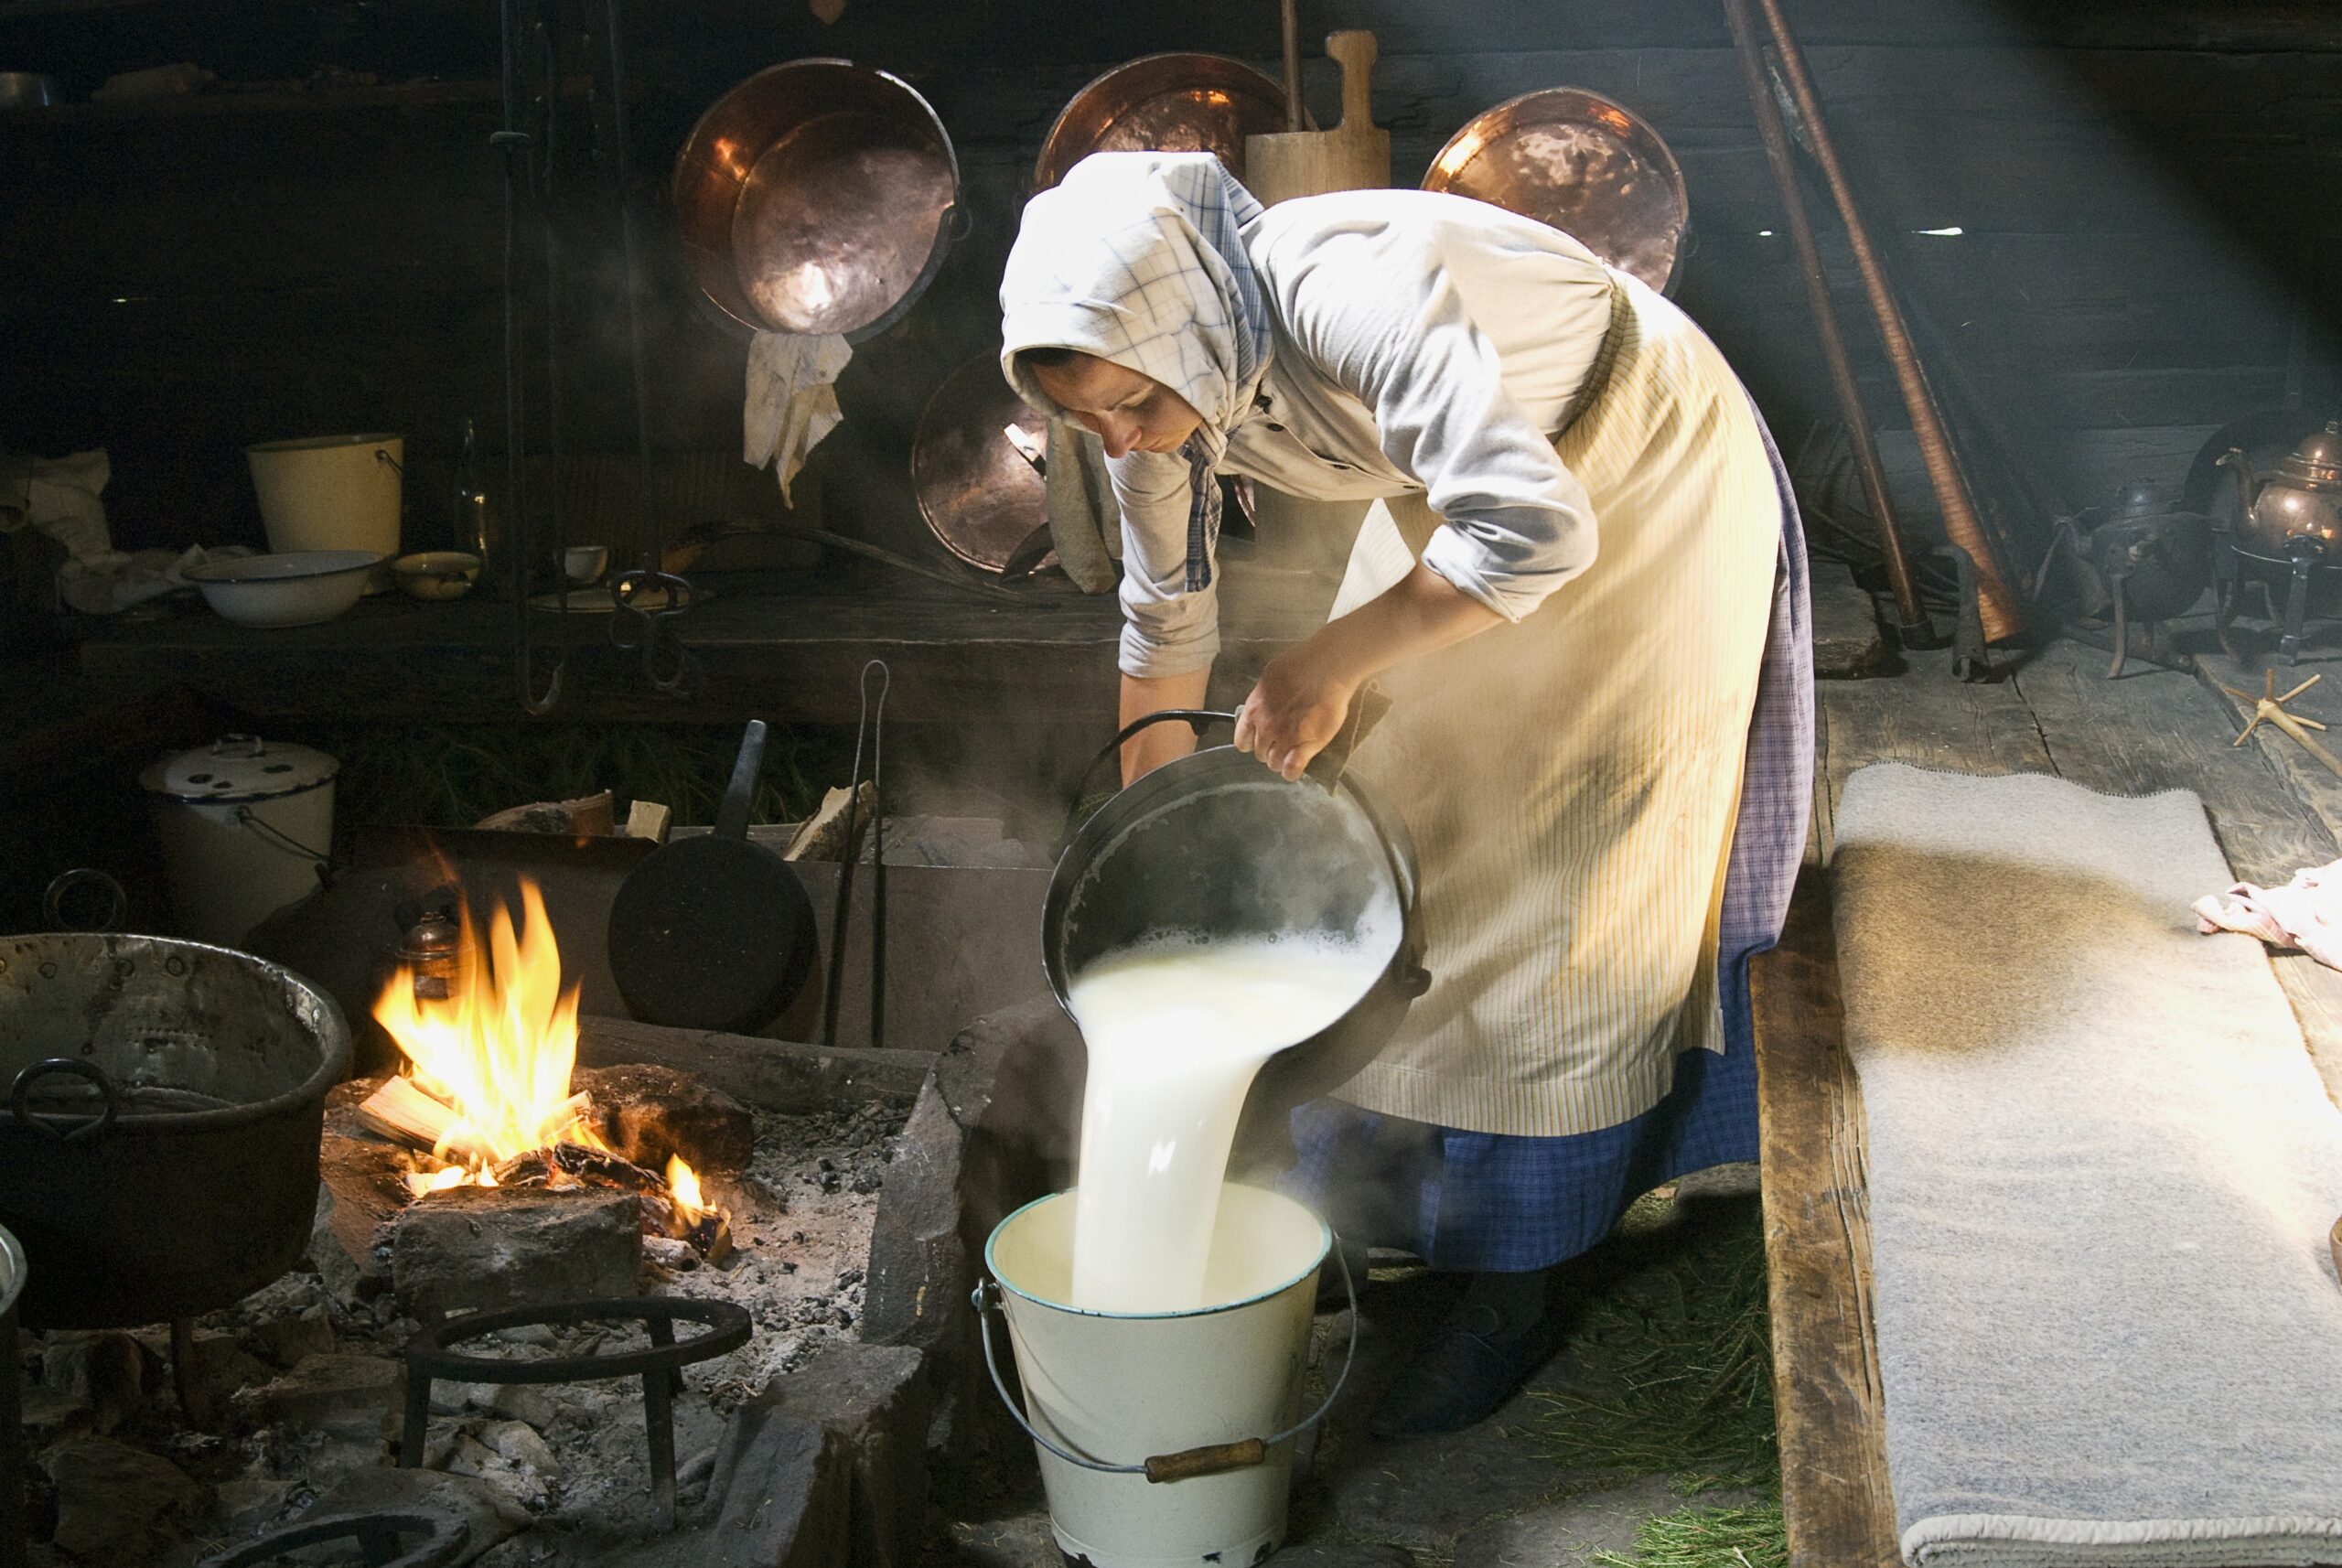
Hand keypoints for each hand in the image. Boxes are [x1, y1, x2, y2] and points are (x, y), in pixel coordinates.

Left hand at [1233, 645, 1357, 781]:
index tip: (1260, 740)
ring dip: (1280, 761)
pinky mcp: (1305, 745)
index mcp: (1254, 711)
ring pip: (1274, 763)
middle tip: (1281, 745)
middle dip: (1268, 751)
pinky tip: (1293, 771)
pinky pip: (1292, 769)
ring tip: (1290, 756)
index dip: (1251, 742)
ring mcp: (1284, 738)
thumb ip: (1262, 698)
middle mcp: (1265, 728)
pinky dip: (1291, 773)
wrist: (1325, 668)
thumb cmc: (1300, 665)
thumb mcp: (1269, 679)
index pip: (1242, 740)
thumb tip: (1261, 704)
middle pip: (1259, 753)